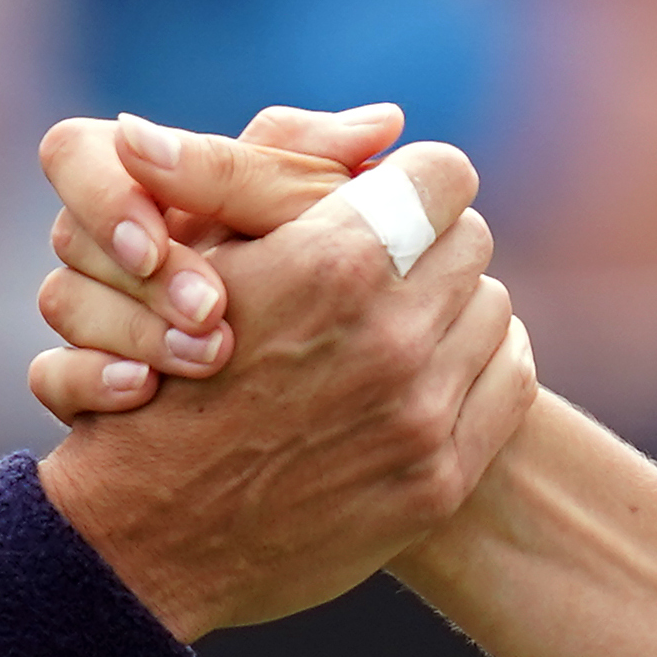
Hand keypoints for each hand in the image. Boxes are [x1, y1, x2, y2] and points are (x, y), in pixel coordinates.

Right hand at [25, 102, 398, 417]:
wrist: (322, 411)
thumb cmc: (330, 292)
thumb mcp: (324, 224)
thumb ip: (333, 175)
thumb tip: (384, 123)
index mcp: (155, 181)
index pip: (77, 152)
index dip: (107, 193)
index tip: (157, 241)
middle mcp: (112, 241)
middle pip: (70, 233)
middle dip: (145, 275)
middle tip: (211, 310)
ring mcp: (94, 314)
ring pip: (61, 302)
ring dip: (134, 328)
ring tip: (209, 354)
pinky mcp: (85, 385)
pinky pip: (50, 379)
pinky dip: (91, 383)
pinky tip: (143, 394)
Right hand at [30, 131, 533, 636]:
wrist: (146, 536)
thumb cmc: (159, 376)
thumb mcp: (197, 257)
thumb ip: (282, 174)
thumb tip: (384, 120)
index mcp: (331, 264)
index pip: (443, 175)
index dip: (409, 183)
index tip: (381, 203)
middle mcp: (390, 337)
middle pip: (470, 240)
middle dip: (425, 244)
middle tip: (377, 269)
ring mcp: (419, 414)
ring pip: (494, 306)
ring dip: (451, 307)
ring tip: (393, 326)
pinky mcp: (439, 477)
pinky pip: (510, 379)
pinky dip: (476, 367)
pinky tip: (426, 374)